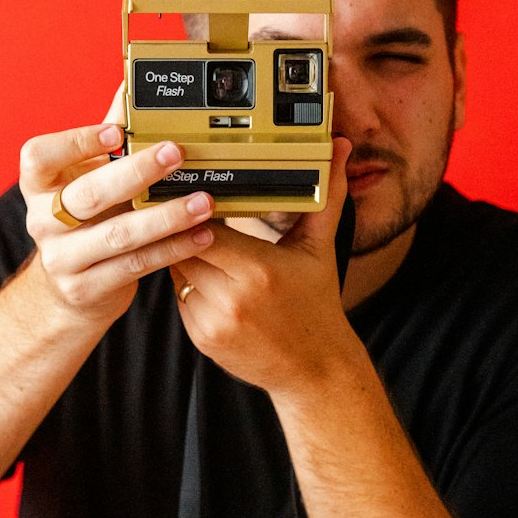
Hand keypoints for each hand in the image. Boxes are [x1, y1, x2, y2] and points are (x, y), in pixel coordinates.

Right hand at [19, 111, 215, 327]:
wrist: (68, 289)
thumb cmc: (85, 220)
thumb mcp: (87, 177)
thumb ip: (109, 136)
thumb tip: (133, 83)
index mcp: (38, 185)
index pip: (40, 157)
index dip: (76, 142)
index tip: (117, 131)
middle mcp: (42, 221)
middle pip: (88, 195)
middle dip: (136, 172)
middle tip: (176, 153)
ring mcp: (61, 259)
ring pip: (118, 235)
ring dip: (166, 217)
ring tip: (202, 202)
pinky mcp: (85, 289)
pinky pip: (135, 266)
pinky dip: (172, 249)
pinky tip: (200, 235)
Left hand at [169, 138, 358, 395]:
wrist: (315, 369)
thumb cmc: (317, 303)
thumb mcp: (320, 248)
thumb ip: (326, 195)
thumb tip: (340, 148)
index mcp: (259, 270)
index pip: (205, 228)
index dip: (195, 209)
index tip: (195, 192)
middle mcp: (232, 298)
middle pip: (184, 247)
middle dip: (184, 229)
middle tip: (184, 207)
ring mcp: (213, 321)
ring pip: (177, 272)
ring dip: (182, 255)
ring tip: (193, 239)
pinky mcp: (202, 339)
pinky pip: (179, 298)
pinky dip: (188, 284)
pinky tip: (206, 276)